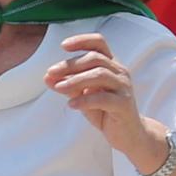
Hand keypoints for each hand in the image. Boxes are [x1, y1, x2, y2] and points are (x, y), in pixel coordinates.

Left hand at [46, 39, 151, 154]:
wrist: (128, 135)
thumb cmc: (104, 111)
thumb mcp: (83, 96)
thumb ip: (68, 86)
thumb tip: (47, 77)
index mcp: (111, 65)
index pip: (99, 43)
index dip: (82, 40)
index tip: (63, 46)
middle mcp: (120, 72)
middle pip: (95, 58)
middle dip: (70, 64)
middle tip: (51, 72)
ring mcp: (124, 88)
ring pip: (99, 75)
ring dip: (75, 80)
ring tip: (59, 88)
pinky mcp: (124, 105)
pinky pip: (103, 98)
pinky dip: (85, 100)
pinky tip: (71, 104)